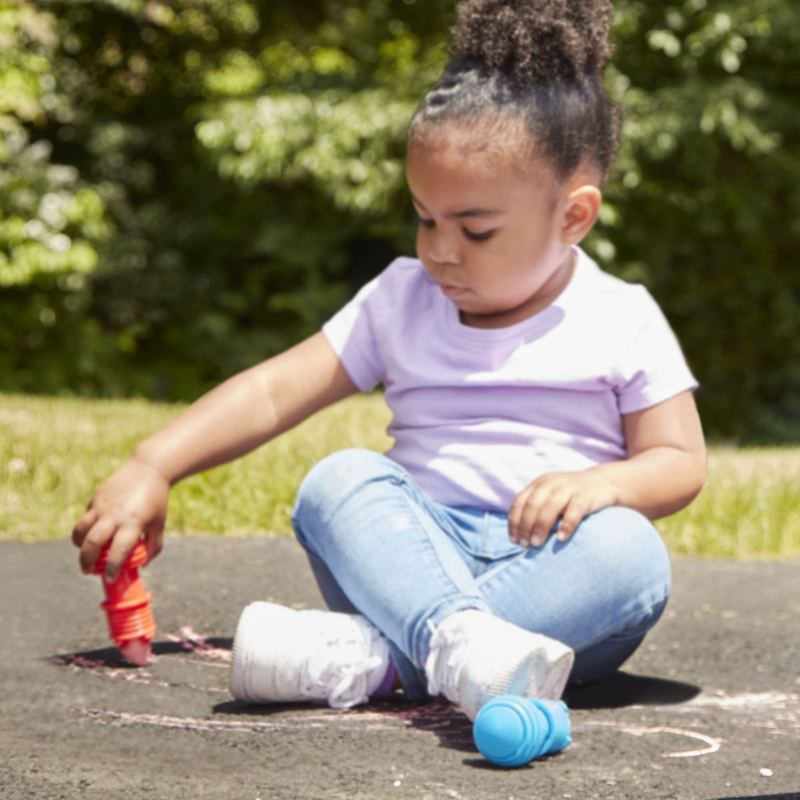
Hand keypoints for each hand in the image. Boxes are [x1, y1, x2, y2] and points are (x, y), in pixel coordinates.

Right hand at [72, 456, 169, 581]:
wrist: (148, 468)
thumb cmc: (156, 500)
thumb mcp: (160, 523)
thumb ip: (154, 545)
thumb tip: (142, 564)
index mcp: (134, 523)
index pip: (118, 551)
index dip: (112, 568)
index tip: (110, 579)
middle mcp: (114, 515)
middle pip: (92, 544)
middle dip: (86, 562)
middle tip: (88, 572)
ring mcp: (102, 506)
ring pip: (80, 531)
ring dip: (79, 547)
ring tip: (85, 555)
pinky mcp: (95, 498)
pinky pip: (85, 518)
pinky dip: (85, 530)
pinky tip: (93, 534)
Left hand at [508, 470, 616, 547]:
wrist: (602, 483)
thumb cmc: (570, 497)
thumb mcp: (550, 496)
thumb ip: (537, 509)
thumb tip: (519, 536)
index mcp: (539, 484)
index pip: (520, 501)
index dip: (514, 522)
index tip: (514, 540)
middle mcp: (551, 483)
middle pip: (532, 504)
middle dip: (525, 526)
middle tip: (525, 545)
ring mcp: (568, 487)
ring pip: (550, 506)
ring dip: (541, 526)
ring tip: (537, 544)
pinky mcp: (585, 495)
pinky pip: (574, 510)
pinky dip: (566, 524)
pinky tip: (561, 538)